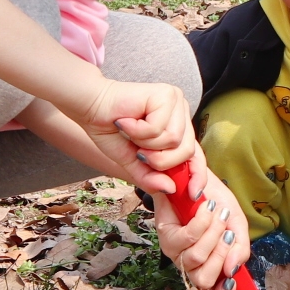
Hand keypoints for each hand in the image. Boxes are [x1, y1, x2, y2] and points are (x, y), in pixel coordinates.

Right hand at [79, 79, 193, 192]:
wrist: (92, 108)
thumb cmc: (112, 131)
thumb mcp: (133, 163)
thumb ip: (151, 177)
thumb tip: (170, 189)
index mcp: (179, 128)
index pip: (196, 155)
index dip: (197, 175)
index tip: (193, 194)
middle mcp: (182, 114)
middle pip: (187, 151)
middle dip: (160, 161)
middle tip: (138, 151)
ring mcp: (177, 102)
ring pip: (174, 141)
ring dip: (146, 144)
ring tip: (131, 132)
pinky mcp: (166, 95)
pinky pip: (158, 128)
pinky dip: (138, 131)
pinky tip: (127, 121)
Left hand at [150, 162, 250, 289]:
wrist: (200, 179)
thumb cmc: (218, 204)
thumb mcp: (237, 226)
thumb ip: (240, 249)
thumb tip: (233, 270)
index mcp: (209, 268)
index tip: (231, 284)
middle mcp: (189, 266)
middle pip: (204, 279)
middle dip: (221, 253)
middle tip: (228, 231)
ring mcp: (175, 253)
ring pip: (196, 258)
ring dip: (213, 234)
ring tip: (219, 215)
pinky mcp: (165, 236)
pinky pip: (186, 238)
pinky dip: (201, 223)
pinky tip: (205, 210)